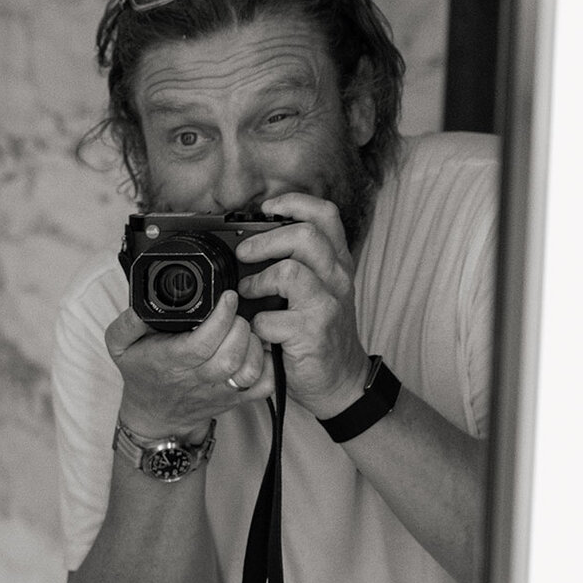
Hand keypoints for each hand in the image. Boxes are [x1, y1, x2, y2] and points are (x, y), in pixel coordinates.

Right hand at [104, 289, 273, 439]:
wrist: (155, 415)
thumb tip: (140, 306)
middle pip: (231, 354)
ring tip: (245, 330)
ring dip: (255, 344)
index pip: (203, 342)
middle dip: (240, 326)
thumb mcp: (120, 346)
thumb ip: (127, 322)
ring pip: (250, 369)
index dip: (221, 317)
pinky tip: (258, 350)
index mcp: (173, 362)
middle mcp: (199, 379)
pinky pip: (265, 384)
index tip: (227, 297)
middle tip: (236, 313)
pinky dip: (270, 365)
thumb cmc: (143, 375)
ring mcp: (221, 390)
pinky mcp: (237, 398)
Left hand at [235, 192, 369, 418]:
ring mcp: (327, 305)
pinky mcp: (313, 333)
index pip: (325, 215)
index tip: (267, 208)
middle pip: (305, 236)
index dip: (295, 203)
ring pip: (291, 272)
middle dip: (265, 240)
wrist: (339, 379)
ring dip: (258, 280)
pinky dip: (257, 323)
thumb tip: (250, 244)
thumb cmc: (318, 333)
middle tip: (243, 254)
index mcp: (336, 262)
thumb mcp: (316, 291)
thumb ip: (297, 265)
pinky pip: (274, 318)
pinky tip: (257, 330)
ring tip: (247, 292)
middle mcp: (336, 278)